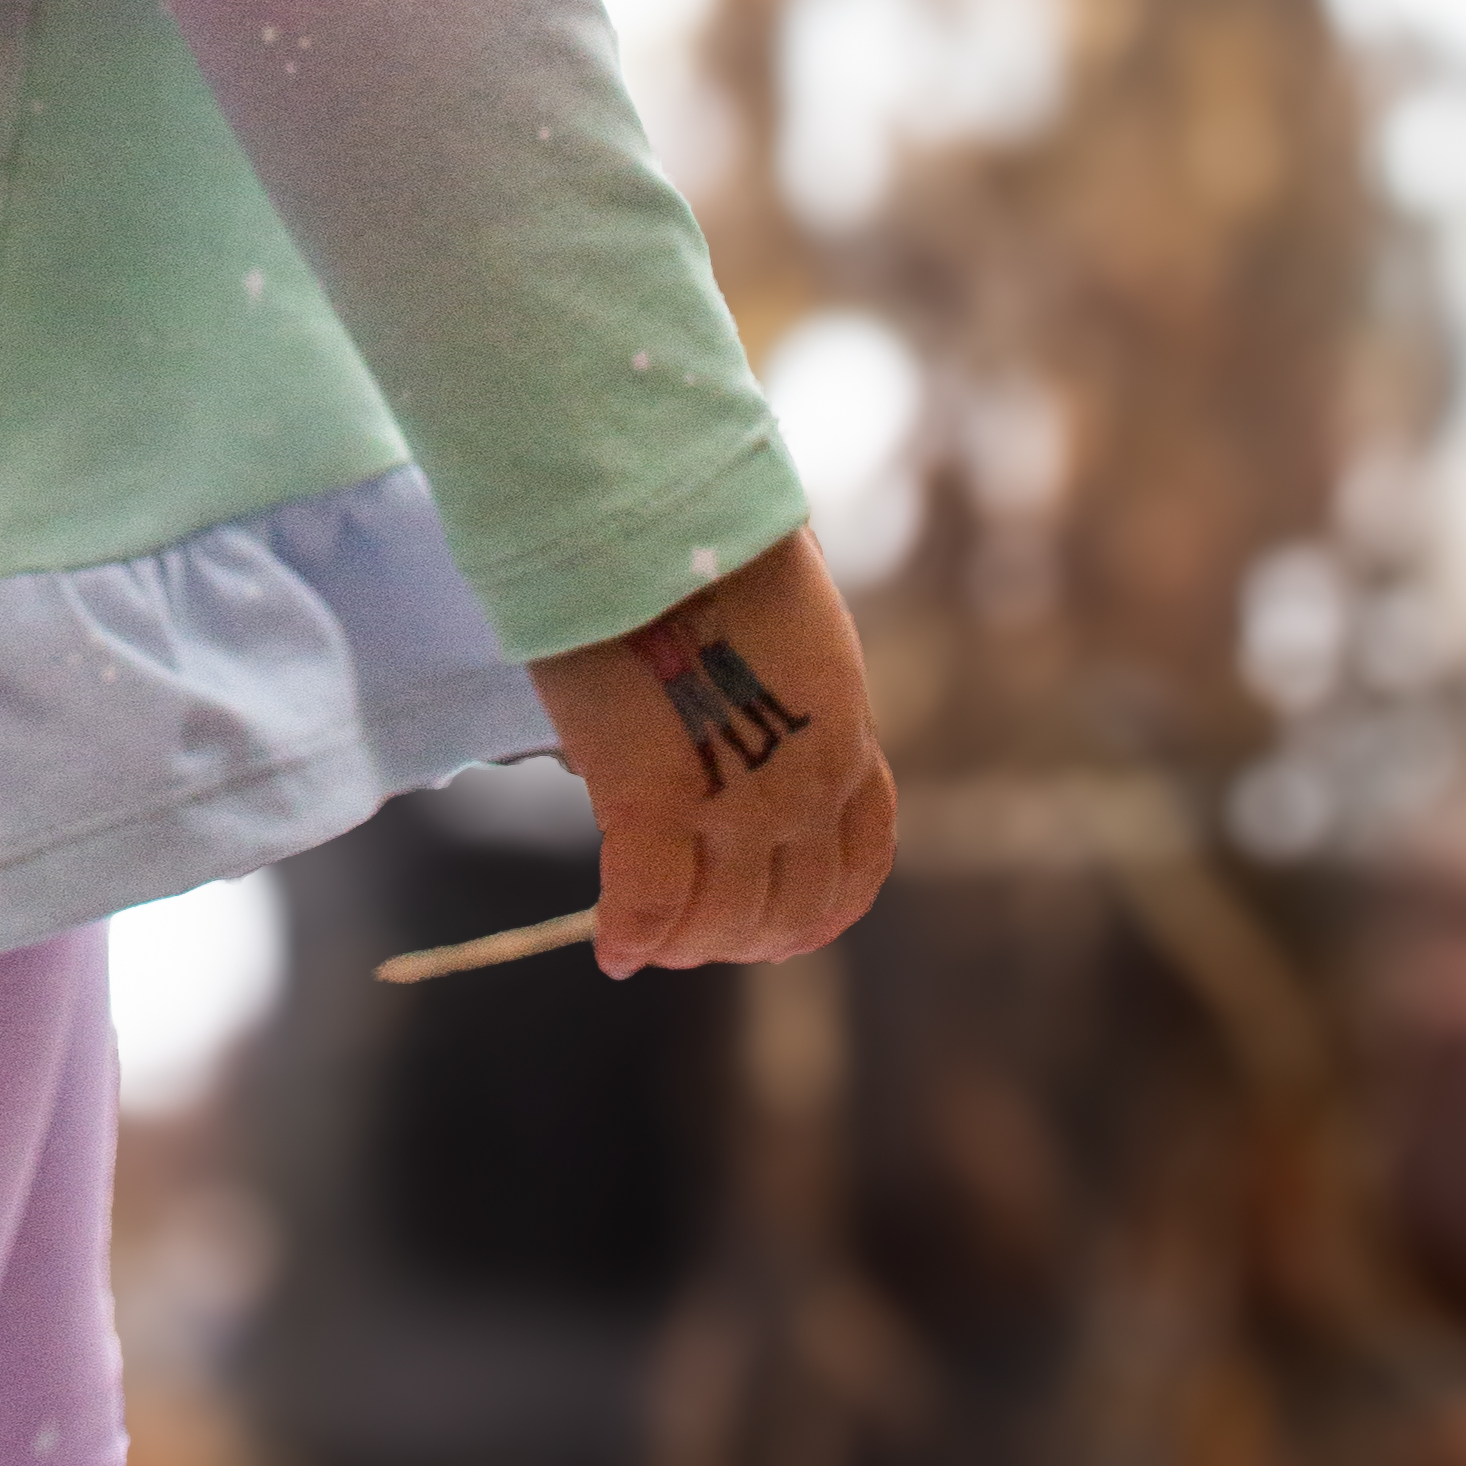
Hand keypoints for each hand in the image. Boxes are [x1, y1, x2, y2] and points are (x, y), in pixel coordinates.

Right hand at [525, 527, 894, 977]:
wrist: (656, 519)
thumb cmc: (707, 554)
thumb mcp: (789, 640)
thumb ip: (779, 706)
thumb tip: (734, 732)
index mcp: (846, 743)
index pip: (855, 873)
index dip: (810, 917)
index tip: (764, 924)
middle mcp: (808, 787)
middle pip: (790, 915)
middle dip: (739, 941)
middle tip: (688, 940)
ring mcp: (739, 801)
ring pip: (722, 922)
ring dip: (685, 945)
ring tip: (648, 941)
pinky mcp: (656, 800)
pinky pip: (647, 904)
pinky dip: (626, 935)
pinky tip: (610, 947)